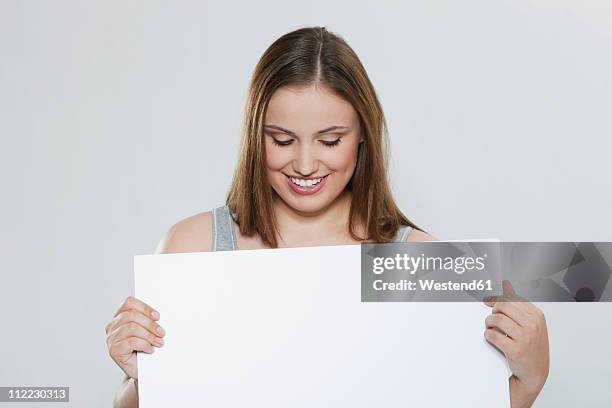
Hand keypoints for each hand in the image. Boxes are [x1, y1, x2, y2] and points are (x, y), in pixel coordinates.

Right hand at [105, 296, 165, 378]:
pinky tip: (150, 349)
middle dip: (150, 324)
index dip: (145, 307)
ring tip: (159, 342)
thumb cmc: (145, 348)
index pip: (129, 303)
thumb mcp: (147, 331)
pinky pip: (131, 342)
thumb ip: (148, 320)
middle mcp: (112, 326)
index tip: (157, 316)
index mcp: (120, 316)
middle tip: (162, 333)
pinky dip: (144, 344)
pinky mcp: (113, 350)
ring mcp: (111, 338)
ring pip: (132, 328)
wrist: (141, 370)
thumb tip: (158, 315)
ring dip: (149, 335)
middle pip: (132, 315)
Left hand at [483, 280, 549, 406]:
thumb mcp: (529, 322)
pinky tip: (493, 338)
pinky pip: (493, 335)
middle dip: (493, 312)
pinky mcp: (515, 349)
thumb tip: (506, 283)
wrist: (534, 373)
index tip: (488, 301)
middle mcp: (533, 325)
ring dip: (489, 324)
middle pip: (502, 306)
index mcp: (536, 315)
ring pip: (496, 320)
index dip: (497, 300)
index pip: (512, 299)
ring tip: (491, 329)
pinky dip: (489, 336)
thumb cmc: (531, 347)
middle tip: (492, 320)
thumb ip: (517, 303)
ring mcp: (525, 337)